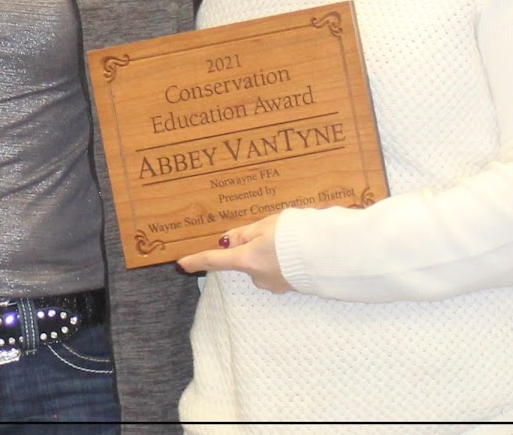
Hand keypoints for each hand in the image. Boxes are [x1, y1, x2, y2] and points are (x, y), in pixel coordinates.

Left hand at [176, 214, 291, 293]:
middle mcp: (258, 277)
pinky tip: (297, 251)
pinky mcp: (291, 287)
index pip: (214, 261)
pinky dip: (283, 260)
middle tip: (271, 230)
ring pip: (262, 265)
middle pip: (244, 260)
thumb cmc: (297, 235)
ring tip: (290, 238)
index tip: (180, 265)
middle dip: (253, 246)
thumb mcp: (266, 226)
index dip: (196, 261)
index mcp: (247, 260)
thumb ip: (244, 234)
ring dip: (271, 253)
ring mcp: (275, 285)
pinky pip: (278, 270)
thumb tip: (227, 242)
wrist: (332, 255)